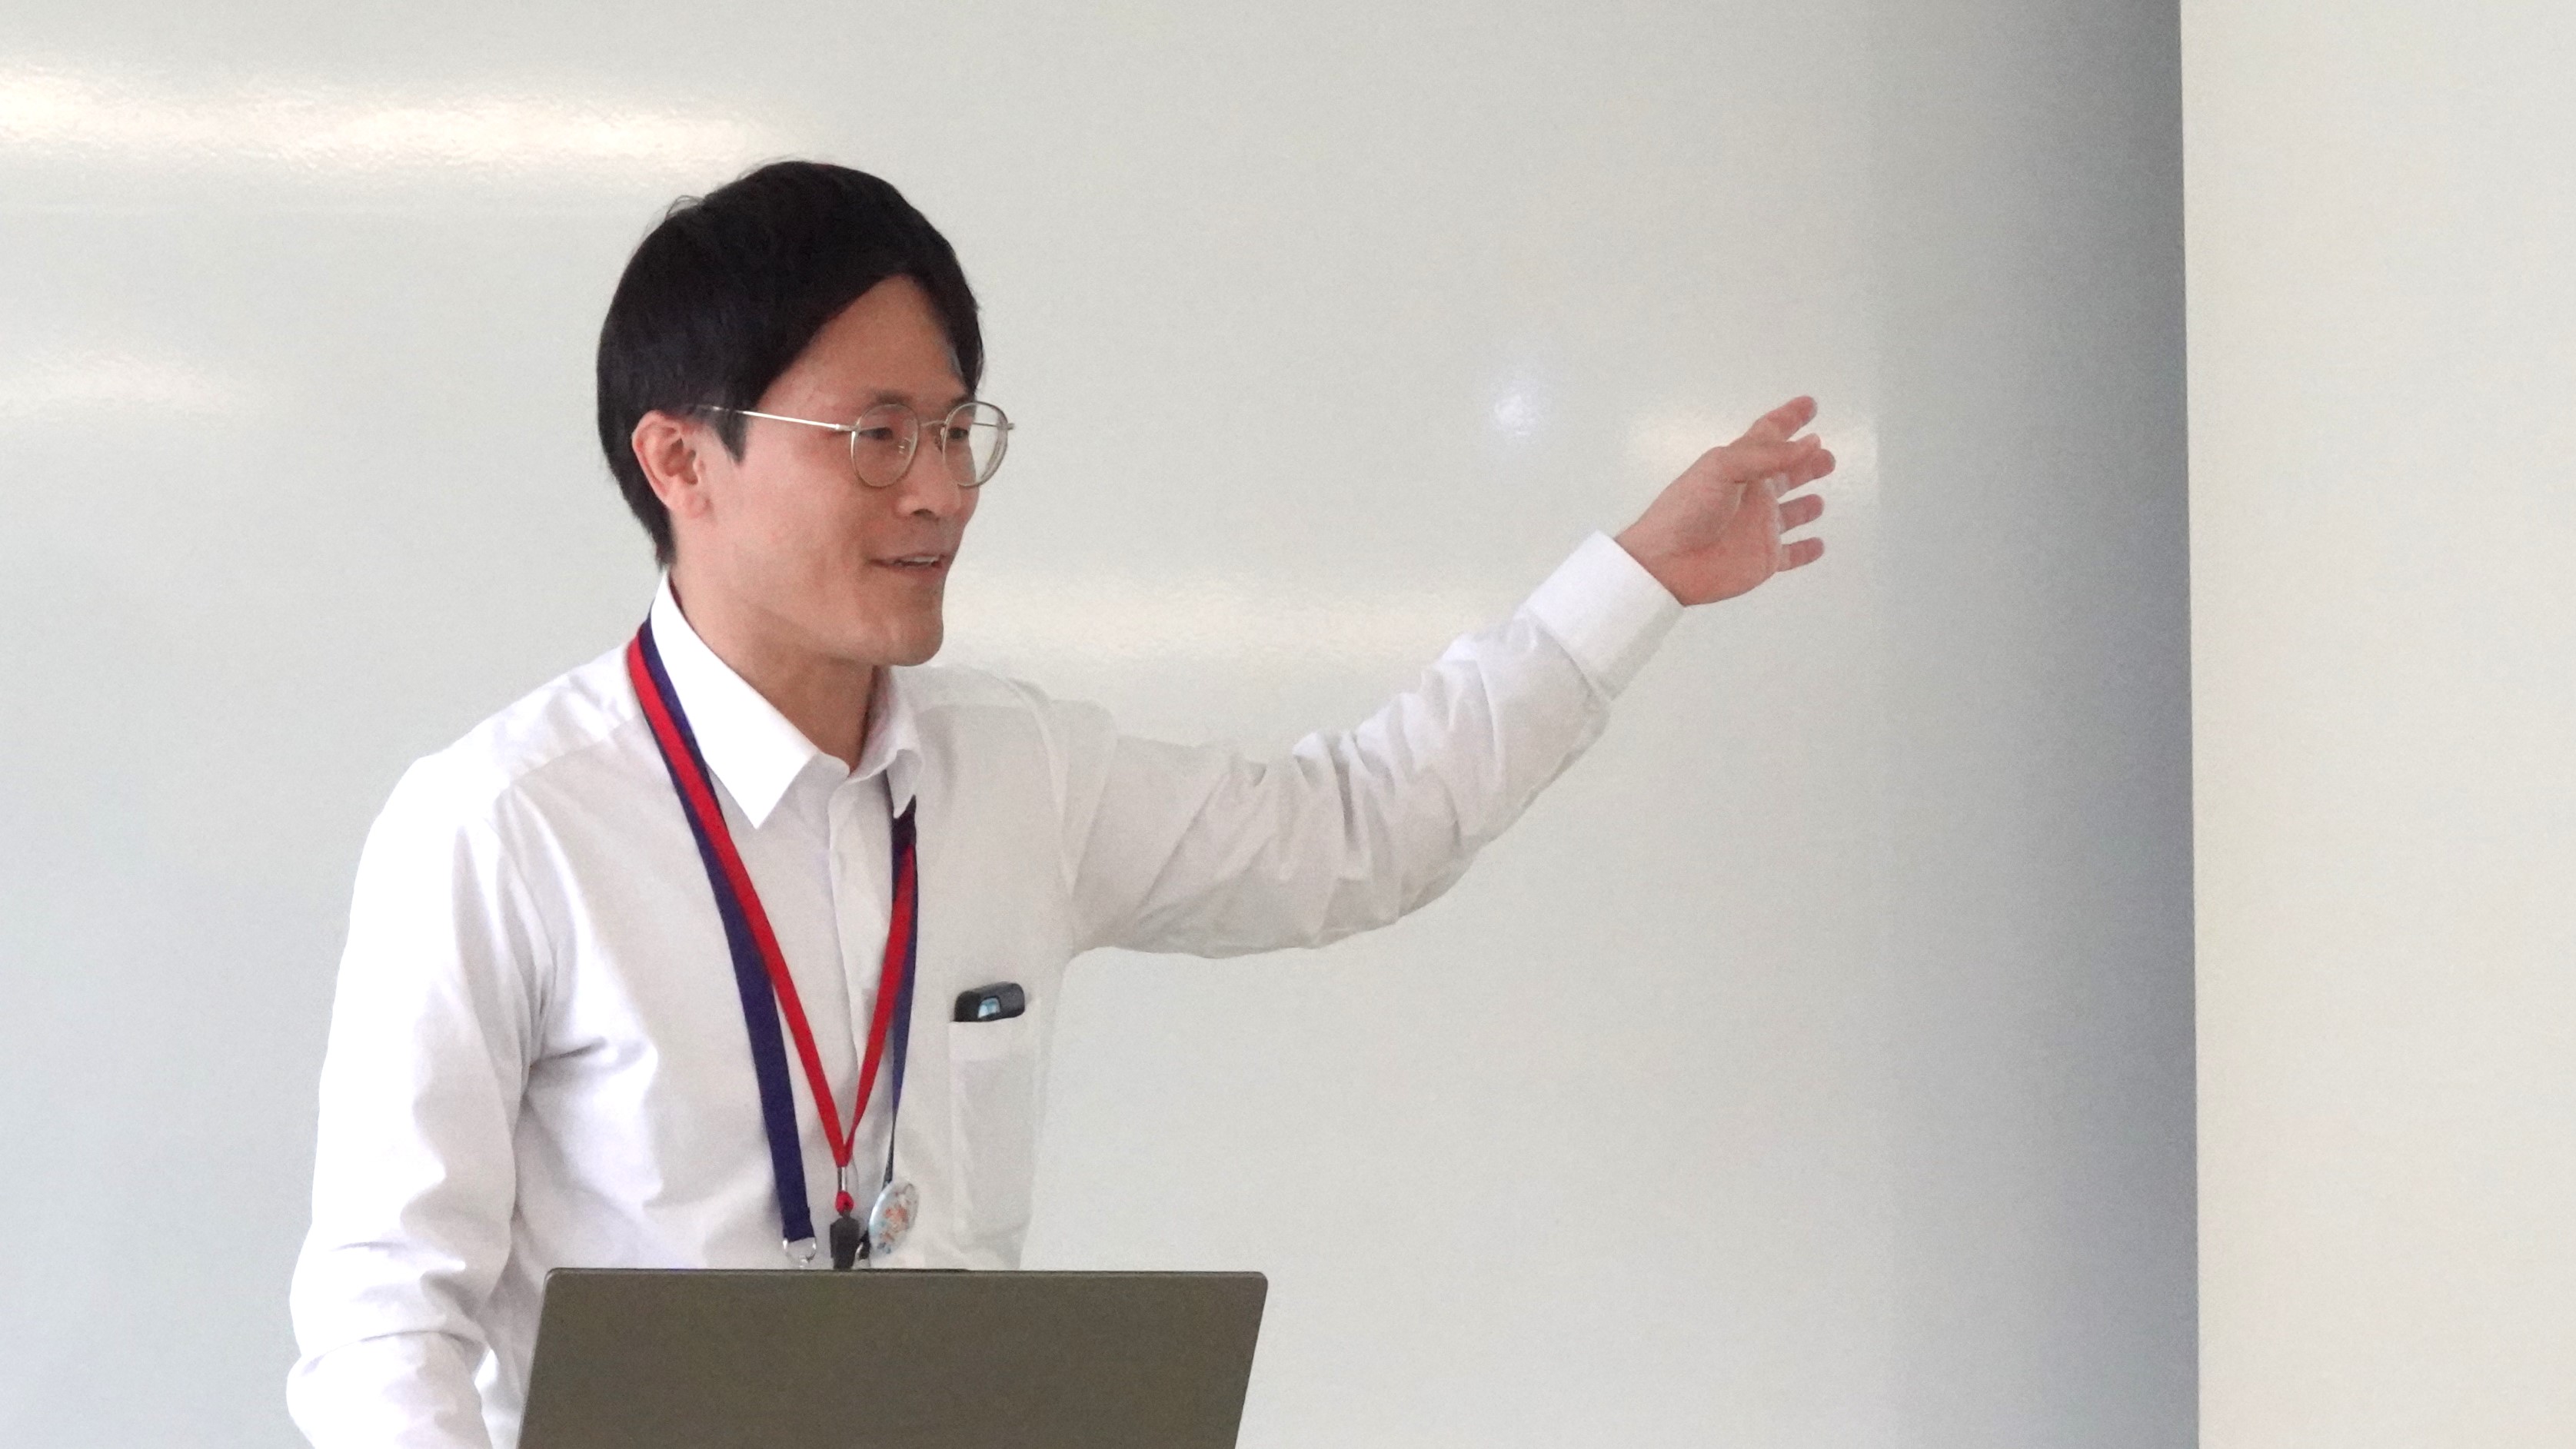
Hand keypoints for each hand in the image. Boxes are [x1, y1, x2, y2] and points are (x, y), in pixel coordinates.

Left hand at [1614, 396, 1834, 605]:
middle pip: (1786, 472)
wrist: (1665, 562)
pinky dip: (1806, 550)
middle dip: (1806, 463)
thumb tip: (1811, 443)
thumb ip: (1768, 455)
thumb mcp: (1722, 468)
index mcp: (1741, 466)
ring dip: (1806, 505)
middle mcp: (1753, 494)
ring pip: (1792, 513)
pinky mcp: (1763, 558)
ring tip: (1819, 501)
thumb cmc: (1687, 509)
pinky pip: (1791, 554)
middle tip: (1826, 455)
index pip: (1769, 435)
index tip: (1809, 404)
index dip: (1789, 418)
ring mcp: (1759, 527)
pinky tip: (1818, 545)